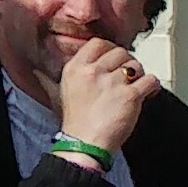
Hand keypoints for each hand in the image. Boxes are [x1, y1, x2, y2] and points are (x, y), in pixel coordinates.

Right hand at [57, 33, 153, 154]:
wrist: (85, 143)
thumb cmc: (74, 121)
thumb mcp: (58, 94)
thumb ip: (47, 79)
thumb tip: (35, 71)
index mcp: (75, 68)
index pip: (98, 43)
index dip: (110, 49)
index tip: (114, 58)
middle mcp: (93, 71)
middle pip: (120, 51)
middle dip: (126, 62)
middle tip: (126, 75)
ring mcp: (112, 83)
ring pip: (136, 64)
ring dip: (139, 75)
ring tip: (134, 86)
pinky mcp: (130, 95)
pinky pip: (150, 80)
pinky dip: (152, 86)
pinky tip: (146, 93)